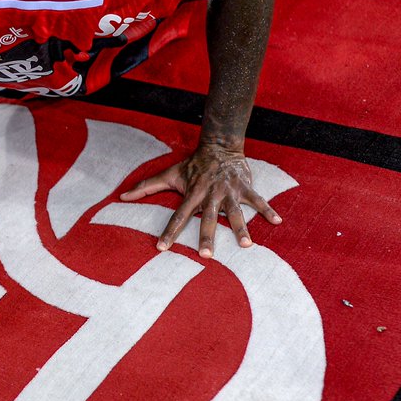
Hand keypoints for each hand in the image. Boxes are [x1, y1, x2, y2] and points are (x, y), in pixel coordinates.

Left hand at [120, 144, 280, 257]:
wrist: (219, 145)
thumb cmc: (192, 166)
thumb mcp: (169, 175)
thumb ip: (146, 187)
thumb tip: (122, 196)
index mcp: (192, 194)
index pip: (178, 216)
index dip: (169, 232)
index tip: (161, 248)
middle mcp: (210, 195)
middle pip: (208, 220)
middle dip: (207, 237)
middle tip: (206, 256)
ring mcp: (229, 192)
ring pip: (236, 213)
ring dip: (242, 228)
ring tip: (247, 245)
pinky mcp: (245, 187)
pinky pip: (258, 200)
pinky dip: (268, 210)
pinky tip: (278, 222)